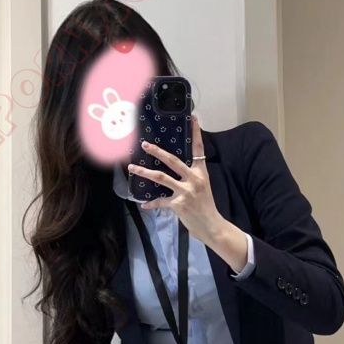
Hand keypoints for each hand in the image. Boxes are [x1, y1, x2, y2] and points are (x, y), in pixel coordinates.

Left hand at [127, 115, 224, 243]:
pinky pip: (160, 202)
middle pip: (173, 160)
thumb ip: (191, 177)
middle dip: (157, 151)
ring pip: (161, 177)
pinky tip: (143, 204)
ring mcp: (186, 191)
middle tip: (145, 144)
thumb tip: (176, 170)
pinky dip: (151, 203)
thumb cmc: (206, 206)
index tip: (193, 118)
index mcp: (201, 172)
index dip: (196, 133)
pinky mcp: (178, 204)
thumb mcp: (202, 186)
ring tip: (132, 167)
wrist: (212, 225)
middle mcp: (194, 179)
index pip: (199, 149)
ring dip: (144, 172)